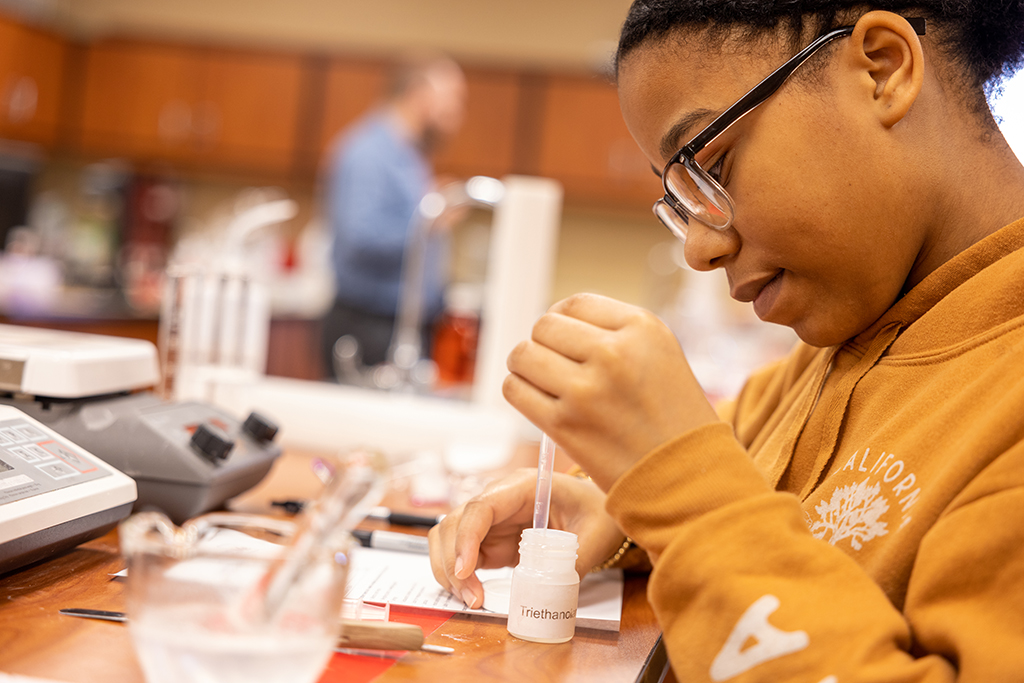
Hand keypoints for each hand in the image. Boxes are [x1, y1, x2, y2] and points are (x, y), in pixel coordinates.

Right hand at [428, 469, 625, 607]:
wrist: (595, 510)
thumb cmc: (595, 511)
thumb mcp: (594, 534)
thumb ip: (575, 561)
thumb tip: (554, 592)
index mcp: (522, 488)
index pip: (481, 507)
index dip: (466, 537)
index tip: (465, 569)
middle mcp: (498, 501)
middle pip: (454, 523)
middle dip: (452, 561)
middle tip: (471, 597)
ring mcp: (491, 522)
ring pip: (449, 539)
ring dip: (449, 570)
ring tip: (471, 600)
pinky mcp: (490, 542)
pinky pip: (461, 556)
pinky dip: (458, 577)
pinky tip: (472, 595)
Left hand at [503, 293, 719, 490]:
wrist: (686, 477)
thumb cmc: (672, 417)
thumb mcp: (660, 353)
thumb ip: (613, 331)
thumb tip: (554, 321)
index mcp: (642, 328)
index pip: (575, 303)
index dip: (564, 320)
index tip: (569, 342)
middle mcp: (613, 352)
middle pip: (543, 326)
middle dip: (544, 344)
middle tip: (558, 366)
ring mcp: (585, 389)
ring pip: (522, 354)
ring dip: (526, 366)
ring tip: (545, 382)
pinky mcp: (563, 425)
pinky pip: (515, 389)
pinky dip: (520, 391)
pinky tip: (539, 401)